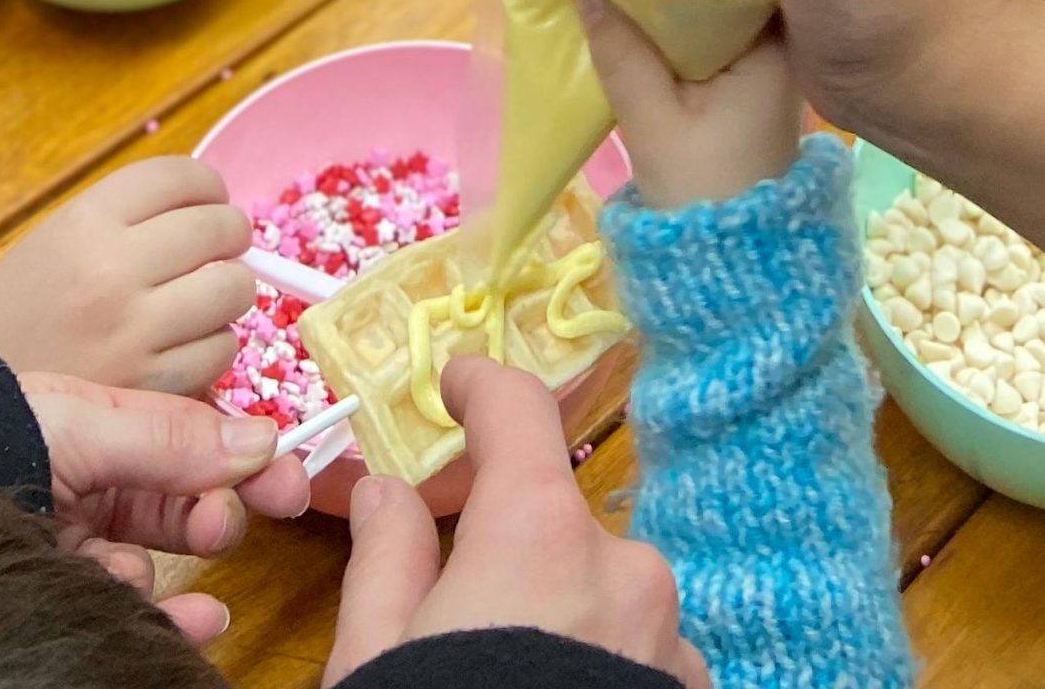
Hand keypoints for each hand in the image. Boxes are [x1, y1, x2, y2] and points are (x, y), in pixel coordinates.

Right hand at [0, 158, 257, 394]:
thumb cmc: (14, 316)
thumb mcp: (54, 242)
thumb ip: (126, 220)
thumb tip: (208, 207)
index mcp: (84, 222)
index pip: (181, 177)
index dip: (207, 186)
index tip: (209, 200)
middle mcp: (112, 270)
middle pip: (219, 228)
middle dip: (229, 237)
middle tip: (217, 250)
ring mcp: (133, 331)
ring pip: (232, 290)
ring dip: (227, 293)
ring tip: (200, 300)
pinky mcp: (148, 389)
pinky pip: (218, 352)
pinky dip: (213, 347)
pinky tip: (183, 346)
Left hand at [20, 371, 308, 644]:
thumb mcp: (82, 422)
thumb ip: (168, 436)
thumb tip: (260, 439)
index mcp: (105, 431)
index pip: (192, 442)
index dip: (245, 453)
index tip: (288, 470)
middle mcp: (99, 487)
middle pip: (187, 499)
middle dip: (230, 501)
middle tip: (266, 506)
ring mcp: (84, 546)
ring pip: (165, 557)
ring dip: (199, 551)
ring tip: (213, 542)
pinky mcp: (67, 598)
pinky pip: (130, 608)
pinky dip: (168, 614)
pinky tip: (192, 614)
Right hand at [326, 356, 704, 687]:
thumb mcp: (374, 657)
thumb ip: (387, 558)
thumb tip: (390, 491)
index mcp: (541, 529)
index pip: (519, 410)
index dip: (482, 386)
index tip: (457, 384)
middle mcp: (623, 564)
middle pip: (558, 520)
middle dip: (510, 546)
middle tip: (454, 602)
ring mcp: (670, 637)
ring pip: (605, 593)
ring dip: (563, 614)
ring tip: (509, 677)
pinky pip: (641, 655)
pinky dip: (602, 666)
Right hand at [579, 0, 801, 210]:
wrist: (730, 270)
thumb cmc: (702, 192)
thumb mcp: (653, 121)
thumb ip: (620, 52)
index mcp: (771, 47)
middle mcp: (777, 48)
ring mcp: (760, 70)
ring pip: (709, 12)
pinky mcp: (741, 90)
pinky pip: (705, 39)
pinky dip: (672, 26)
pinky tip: (632, 7)